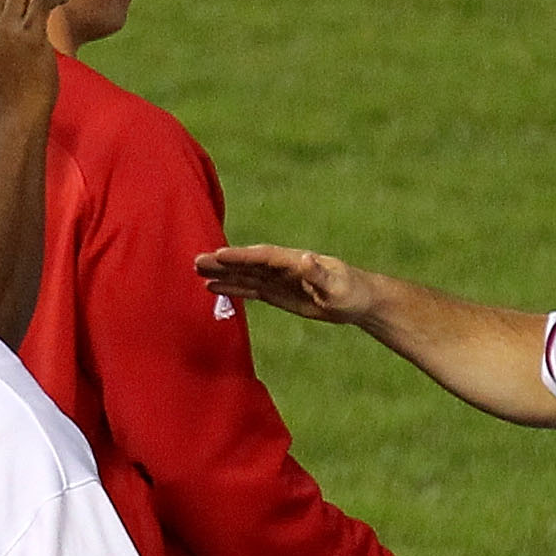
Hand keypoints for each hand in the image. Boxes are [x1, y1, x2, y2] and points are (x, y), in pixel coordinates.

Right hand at [192, 243, 375, 327]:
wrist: (359, 300)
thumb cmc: (352, 291)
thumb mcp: (338, 285)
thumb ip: (319, 273)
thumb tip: (303, 258)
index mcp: (295, 261)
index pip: (263, 257)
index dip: (242, 256)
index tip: (219, 255)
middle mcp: (283, 267)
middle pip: (248, 262)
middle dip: (223, 262)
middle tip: (196, 261)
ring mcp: (279, 280)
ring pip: (245, 275)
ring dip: (222, 273)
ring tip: (197, 272)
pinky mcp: (278, 293)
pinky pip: (251, 289)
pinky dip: (232, 287)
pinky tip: (213, 287)